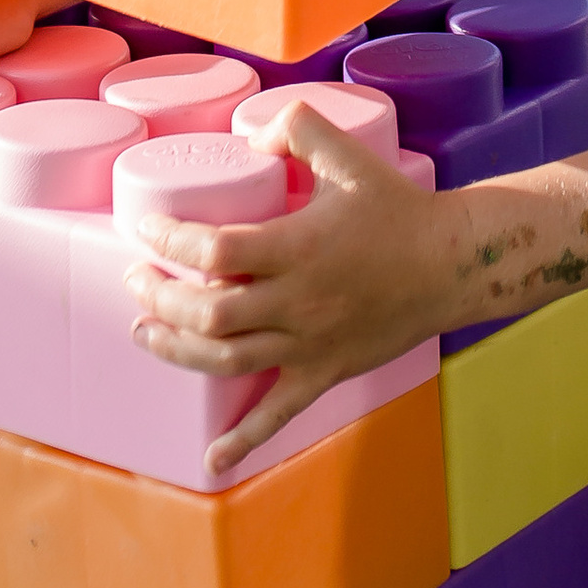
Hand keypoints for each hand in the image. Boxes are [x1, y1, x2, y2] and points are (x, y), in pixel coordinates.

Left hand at [127, 105, 460, 472]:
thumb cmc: (398, 209)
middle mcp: (298, 302)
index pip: (215, 251)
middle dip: (159, 299)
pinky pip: (277, 414)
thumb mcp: (349, 156)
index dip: (170, 240)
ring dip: (175, 349)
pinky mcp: (324, 372)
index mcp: (298, 248)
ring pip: (226, 361)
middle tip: (135, 279)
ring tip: (144, 331)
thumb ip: (299, 128)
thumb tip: (250, 137)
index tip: (146, 229)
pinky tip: (210, 460)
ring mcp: (309, 344)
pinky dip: (241, 441)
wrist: (453, 264)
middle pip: (209, 313)